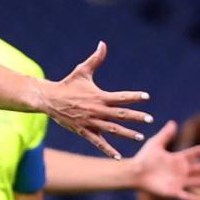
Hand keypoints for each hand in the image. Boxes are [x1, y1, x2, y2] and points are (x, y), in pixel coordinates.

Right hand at [43, 42, 151, 158]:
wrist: (49, 99)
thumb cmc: (68, 84)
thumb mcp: (82, 71)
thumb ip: (96, 59)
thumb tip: (103, 43)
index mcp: (99, 96)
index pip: (121, 97)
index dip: (134, 97)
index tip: (146, 97)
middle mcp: (97, 110)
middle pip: (121, 115)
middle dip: (137, 117)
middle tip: (150, 119)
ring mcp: (91, 122)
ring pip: (113, 130)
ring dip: (127, 134)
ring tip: (139, 137)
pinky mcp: (83, 131)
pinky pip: (98, 142)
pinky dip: (108, 149)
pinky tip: (117, 156)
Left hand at [133, 120, 199, 199]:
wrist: (134, 173)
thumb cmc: (143, 158)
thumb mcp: (155, 144)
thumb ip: (165, 135)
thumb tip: (173, 122)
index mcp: (178, 159)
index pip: (194, 153)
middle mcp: (181, 171)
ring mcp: (178, 182)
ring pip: (198, 182)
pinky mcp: (173, 192)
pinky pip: (187, 197)